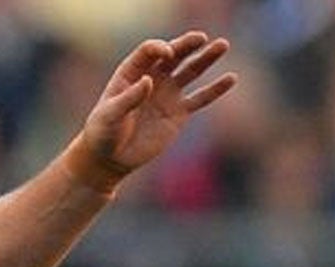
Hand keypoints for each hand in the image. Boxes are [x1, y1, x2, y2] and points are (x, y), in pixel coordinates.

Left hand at [81, 31, 236, 177]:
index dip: (160, 48)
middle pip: (174, 55)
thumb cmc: (103, 134)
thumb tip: (149, 81)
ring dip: (206, 58)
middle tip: (202, 38)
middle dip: (187, 45)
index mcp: (132, 73)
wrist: (109, 159)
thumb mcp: (109, 115)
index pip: (150, 51)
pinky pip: (200, 98)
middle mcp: (153, 78)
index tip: (167, 54)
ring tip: (222, 45)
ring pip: (191, 71)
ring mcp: (167, 94)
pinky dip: (215, 89)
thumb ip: (128, 98)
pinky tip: (231, 79)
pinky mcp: (178, 113)